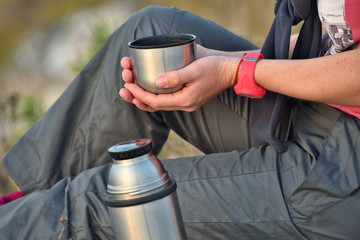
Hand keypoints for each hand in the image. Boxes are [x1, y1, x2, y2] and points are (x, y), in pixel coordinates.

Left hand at [120, 55, 236, 111]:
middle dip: (137, 98)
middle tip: (124, 89)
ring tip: (130, 92)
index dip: (139, 94)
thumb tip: (157, 82)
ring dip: (144, 99)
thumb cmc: (214, 68)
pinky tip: (147, 91)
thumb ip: (176, 77)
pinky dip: (154, 97)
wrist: (230, 72)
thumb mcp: (195, 70)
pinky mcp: (187, 98)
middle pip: (155, 106)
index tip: (128, 85)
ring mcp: (186, 103)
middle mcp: (184, 105)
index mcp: (185, 101)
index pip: (156, 101)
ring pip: (160, 104)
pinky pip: (166, 101)